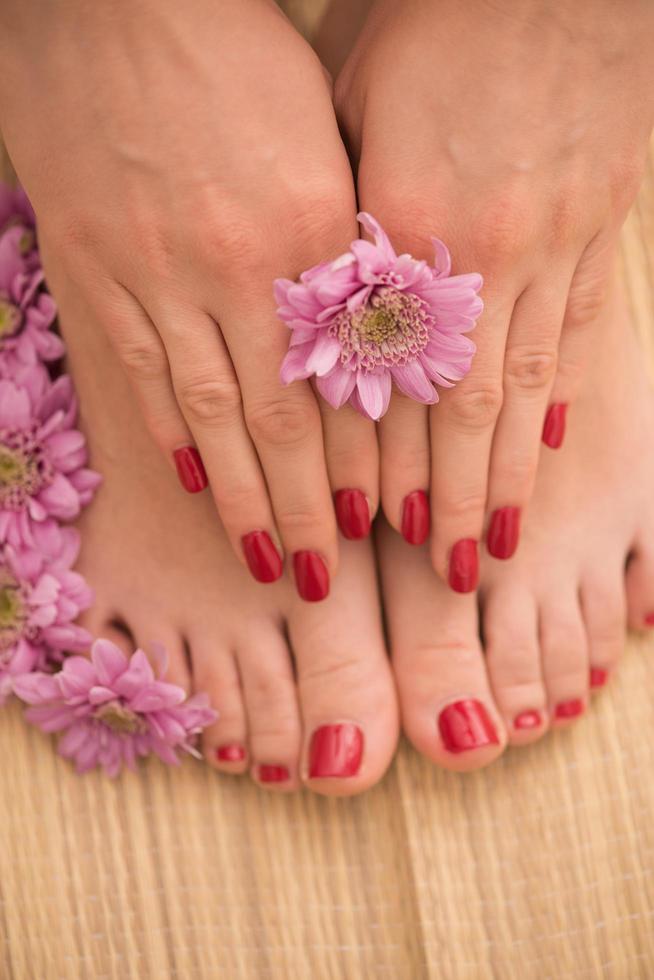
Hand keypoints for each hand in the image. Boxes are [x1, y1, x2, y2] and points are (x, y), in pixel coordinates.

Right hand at [0, 0, 377, 597]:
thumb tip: (356, 343)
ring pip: (208, 413)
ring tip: (261, 557)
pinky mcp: (92, 263)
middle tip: (317, 575)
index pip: (342, 376)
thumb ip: (337, 247)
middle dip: (303, 506)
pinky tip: (192, 481)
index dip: (357, 458)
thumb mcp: (317, 141)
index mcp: (309, 228)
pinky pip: (138, 369)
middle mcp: (235, 264)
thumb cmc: (234, 53)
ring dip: (239, 497)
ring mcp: (154, 269)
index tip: (372, 518)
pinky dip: (170, 433)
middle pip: (278, 417)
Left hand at [336, 0, 653, 586]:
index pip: (390, 379)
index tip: (380, 531)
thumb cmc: (428, 26)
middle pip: (463, 406)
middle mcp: (480, 254)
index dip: (386, 464)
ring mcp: (552, 243)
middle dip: (456, 499)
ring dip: (512, 475)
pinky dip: (561, 398)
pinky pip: (579, 328)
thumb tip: (329, 313)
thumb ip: (346, 224)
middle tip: (453, 573)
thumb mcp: (356, 117)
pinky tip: (548, 452)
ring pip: (525, 386)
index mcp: (404, 229)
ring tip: (505, 543)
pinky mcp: (601, 223)